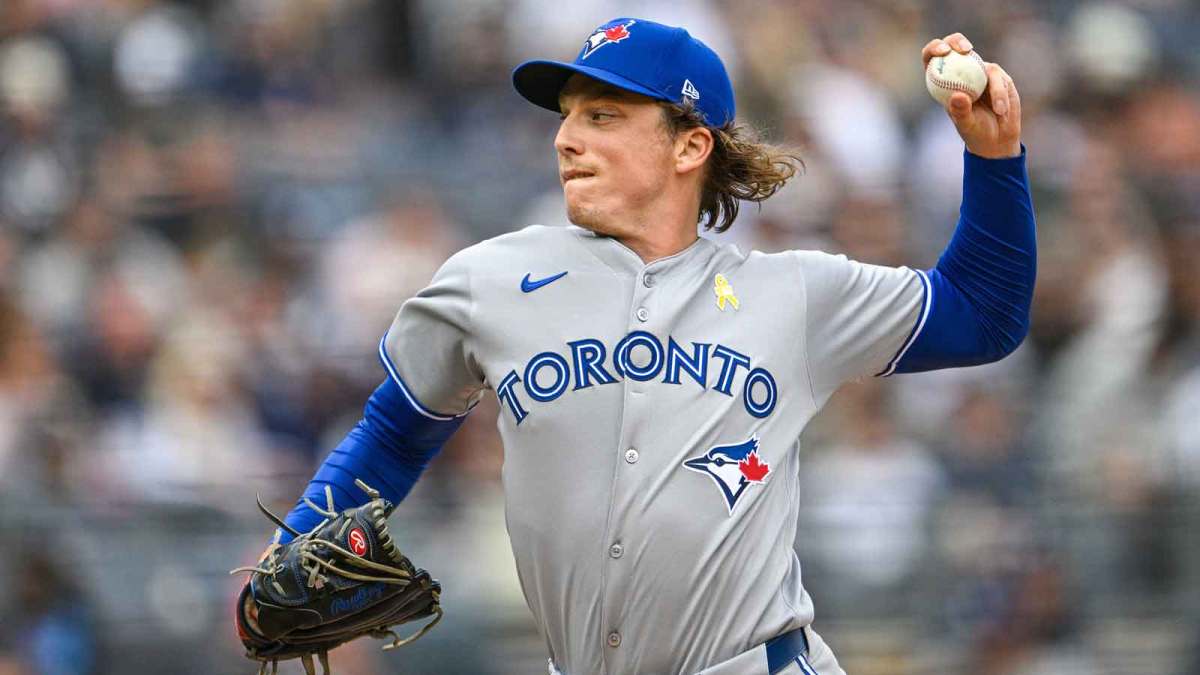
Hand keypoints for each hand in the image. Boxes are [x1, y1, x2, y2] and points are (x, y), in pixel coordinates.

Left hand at [922, 33, 1021, 158]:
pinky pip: (1000, 77)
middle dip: (957, 41)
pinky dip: (1001, 94)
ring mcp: (979, 72)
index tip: (943, 51)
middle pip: (954, 46)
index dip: (934, 48)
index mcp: (942, 82)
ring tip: (998, 111)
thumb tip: (958, 96)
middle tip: (965, 50)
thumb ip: (961, 111)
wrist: (996, 139)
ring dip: (994, 88)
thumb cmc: (975, 133)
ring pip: (983, 65)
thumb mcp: (966, 125)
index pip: (932, 58)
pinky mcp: (998, 76)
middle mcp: (960, 73)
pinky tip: (1001, 110)